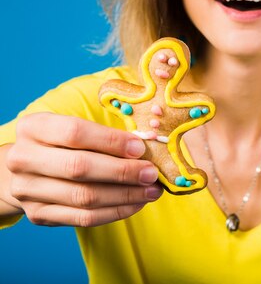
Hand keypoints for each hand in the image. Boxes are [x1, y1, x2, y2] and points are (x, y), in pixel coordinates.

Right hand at [2, 112, 162, 225]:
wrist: (25, 171)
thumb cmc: (60, 144)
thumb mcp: (72, 128)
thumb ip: (102, 136)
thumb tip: (145, 149)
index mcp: (34, 127)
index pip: (75, 132)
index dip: (111, 141)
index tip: (140, 148)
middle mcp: (24, 158)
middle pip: (79, 167)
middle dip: (122, 171)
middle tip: (151, 173)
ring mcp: (28, 190)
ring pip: (84, 196)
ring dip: (125, 195)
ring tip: (151, 191)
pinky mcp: (39, 214)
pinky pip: (83, 218)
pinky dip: (115, 211)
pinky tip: (136, 203)